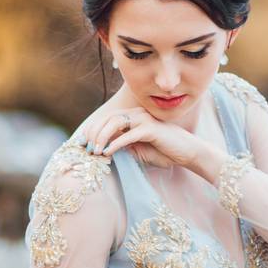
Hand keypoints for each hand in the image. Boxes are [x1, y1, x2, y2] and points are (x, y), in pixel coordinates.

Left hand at [89, 104, 206, 171]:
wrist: (185, 153)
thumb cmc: (162, 151)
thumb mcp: (137, 150)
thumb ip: (122, 147)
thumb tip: (102, 150)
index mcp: (133, 117)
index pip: (107, 118)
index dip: (93, 130)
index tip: (83, 143)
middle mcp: (137, 114)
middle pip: (108, 118)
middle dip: (94, 133)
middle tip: (87, 148)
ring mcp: (144, 119)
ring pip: (116, 122)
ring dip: (102, 136)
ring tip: (96, 150)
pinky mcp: (151, 129)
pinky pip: (129, 134)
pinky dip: (116, 143)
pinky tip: (108, 152)